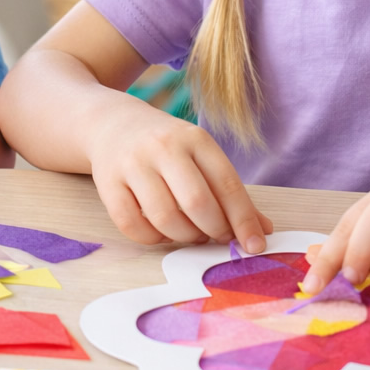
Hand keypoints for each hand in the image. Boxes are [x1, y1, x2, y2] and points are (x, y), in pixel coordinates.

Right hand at [87, 100, 272, 251]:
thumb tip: (261, 231)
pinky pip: (133, 226)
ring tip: (190, 232)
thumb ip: (229, 192)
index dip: (243, 219)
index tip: (254, 245)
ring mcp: (132, 164)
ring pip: (165, 219)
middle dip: (213, 230)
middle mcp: (163, 148)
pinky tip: (160, 231)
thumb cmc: (166, 147)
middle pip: (196, 203)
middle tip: (216, 236)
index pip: (226, 183)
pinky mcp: (108, 183)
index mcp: (194, 139)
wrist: (112, 124)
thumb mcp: (201, 156)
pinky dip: (152, 238)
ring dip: (184, 237)